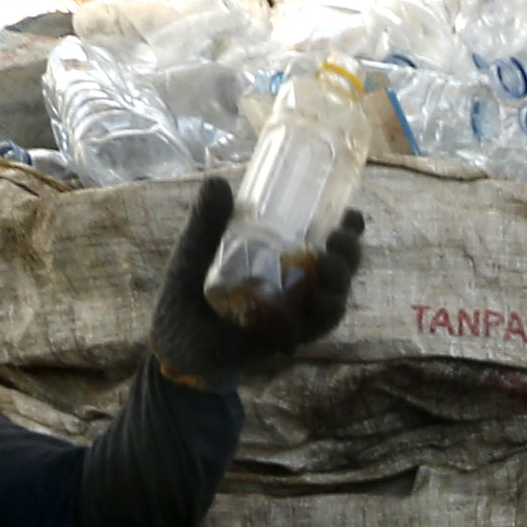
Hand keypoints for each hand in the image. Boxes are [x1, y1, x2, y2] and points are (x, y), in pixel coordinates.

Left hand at [149, 175, 366, 390]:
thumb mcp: (193, 254)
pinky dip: (325, 312)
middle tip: (338, 237)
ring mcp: (294, 313)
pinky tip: (321, 299)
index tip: (352, 214)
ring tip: (326, 264)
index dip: (345, 229)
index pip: (320, 241)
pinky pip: (318, 325)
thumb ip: (205, 223)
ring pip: (335, 295)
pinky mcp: (289, 338)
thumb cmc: (184, 300)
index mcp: (278, 260)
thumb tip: (218, 181)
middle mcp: (293, 286)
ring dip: (341, 279)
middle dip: (349, 252)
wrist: (174, 346)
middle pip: (338, 267)